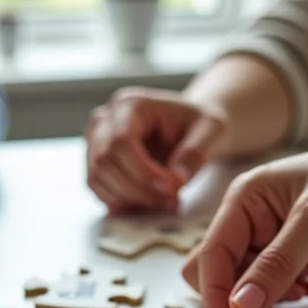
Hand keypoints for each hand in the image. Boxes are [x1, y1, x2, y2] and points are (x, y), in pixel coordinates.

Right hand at [85, 87, 227, 212]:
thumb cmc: (199, 124)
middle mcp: (105, 119)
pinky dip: (122, 202)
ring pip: (97, 178)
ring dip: (130, 199)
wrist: (190, 129)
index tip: (170, 190)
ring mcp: (95, 140)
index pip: (121, 142)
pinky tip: (149, 204)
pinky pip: (98, 188)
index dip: (142, 172)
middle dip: (138, 190)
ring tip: (164, 203)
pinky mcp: (95, 162)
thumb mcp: (211, 131)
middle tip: (171, 201)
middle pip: (105, 162)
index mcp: (130, 103)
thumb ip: (194, 154)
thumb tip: (174, 183)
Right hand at [184, 132, 307, 307]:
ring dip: (263, 300)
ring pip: (241, 287)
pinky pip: (267, 292)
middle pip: (214, 272)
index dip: (214, 292)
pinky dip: (282, 299)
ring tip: (301, 290)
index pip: (210, 254)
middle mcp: (246, 223)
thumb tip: (240, 305)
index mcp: (241, 201)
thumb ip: (276, 264)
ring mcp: (265, 244)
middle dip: (232, 297)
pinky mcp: (286, 262)